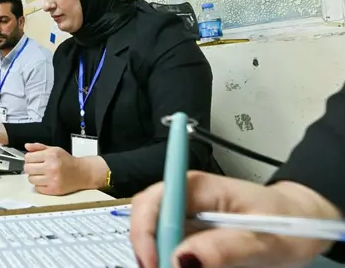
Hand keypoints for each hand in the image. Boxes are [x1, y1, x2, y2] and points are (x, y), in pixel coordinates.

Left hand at [23, 143, 105, 195]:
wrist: (82, 173)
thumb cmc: (67, 161)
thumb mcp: (54, 149)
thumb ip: (39, 147)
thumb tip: (26, 146)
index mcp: (51, 155)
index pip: (28, 157)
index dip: (29, 158)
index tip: (33, 159)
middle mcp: (51, 167)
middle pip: (27, 168)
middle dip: (29, 167)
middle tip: (35, 167)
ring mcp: (52, 180)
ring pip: (31, 179)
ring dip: (34, 176)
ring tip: (41, 174)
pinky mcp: (53, 190)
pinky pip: (37, 188)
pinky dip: (39, 185)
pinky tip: (45, 180)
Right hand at [130, 172, 341, 267]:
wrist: (303, 222)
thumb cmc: (288, 224)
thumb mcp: (264, 241)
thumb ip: (224, 250)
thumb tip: (180, 259)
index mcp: (198, 187)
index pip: (152, 202)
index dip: (144, 233)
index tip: (154, 264)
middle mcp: (184, 196)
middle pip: (145, 219)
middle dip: (148, 251)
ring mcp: (185, 213)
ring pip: (153, 235)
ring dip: (158, 257)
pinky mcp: (189, 230)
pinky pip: (169, 246)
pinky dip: (170, 260)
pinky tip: (189, 267)